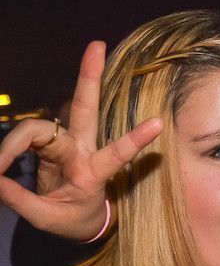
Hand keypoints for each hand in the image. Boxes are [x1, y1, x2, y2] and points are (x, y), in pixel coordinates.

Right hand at [0, 42, 162, 239]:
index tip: (159, 123)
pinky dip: (7, 148)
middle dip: (89, 77)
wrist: (78, 221)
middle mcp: (82, 151)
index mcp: (94, 173)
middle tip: (97, 45)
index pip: (117, 154)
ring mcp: (65, 144)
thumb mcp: (49, 219)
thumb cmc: (74, 219)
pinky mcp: (48, 144)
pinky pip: (24, 136)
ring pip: (38, 127)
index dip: (135, 139)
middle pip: (85, 109)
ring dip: (13, 143)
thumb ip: (21, 200)